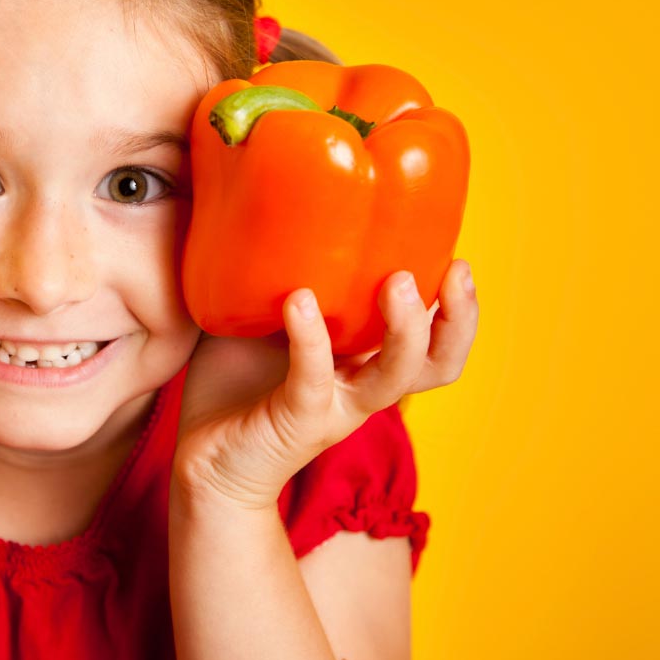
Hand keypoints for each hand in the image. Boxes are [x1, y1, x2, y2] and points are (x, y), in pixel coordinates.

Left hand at [174, 259, 477, 508]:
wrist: (201, 458)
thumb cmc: (233, 383)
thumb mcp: (261, 317)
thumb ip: (276, 273)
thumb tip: (268, 200)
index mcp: (363, 362)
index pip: (433, 339)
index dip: (458, 306)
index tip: (457, 256)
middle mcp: (361, 387)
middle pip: (438, 363)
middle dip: (458, 319)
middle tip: (455, 268)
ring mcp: (334, 407)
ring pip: (395, 376)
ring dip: (405, 328)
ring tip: (396, 282)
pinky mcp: (297, 421)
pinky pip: (314, 379)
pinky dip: (311, 338)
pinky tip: (298, 301)